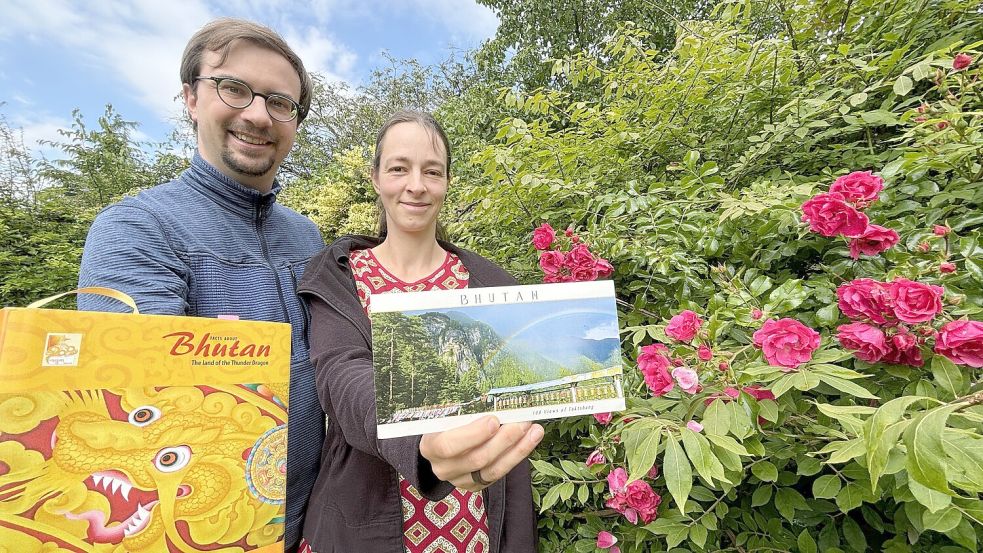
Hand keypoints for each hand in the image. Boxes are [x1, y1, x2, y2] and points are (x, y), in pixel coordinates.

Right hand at [420, 416, 543, 491]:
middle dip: (504, 439)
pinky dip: (517, 456)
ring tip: (534, 431)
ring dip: (518, 449)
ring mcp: (460, 480)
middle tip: (522, 421)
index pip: (449, 445)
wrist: (441, 446)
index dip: (472, 435)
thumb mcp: (447, 415)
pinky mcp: (476, 485)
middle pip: (477, 458)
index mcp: (431, 446)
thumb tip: (495, 398)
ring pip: (493, 470)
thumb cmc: (445, 424)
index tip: (493, 420)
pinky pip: (500, 473)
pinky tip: (530, 440)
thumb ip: (464, 411)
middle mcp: (443, 468)